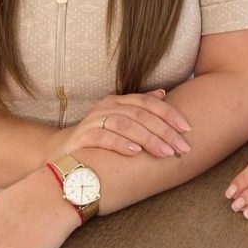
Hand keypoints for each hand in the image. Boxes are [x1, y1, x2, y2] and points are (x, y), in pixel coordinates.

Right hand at [48, 89, 192, 160]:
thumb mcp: (119, 121)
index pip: (149, 103)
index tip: (187, 129)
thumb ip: (140, 108)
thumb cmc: (96, 139)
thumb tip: (162, 94)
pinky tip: (135, 153)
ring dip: (148, 139)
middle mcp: (107, 106)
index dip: (170, 114)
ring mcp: (93, 119)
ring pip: (125, 124)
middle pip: (141, 114)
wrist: (60, 154)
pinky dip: (121, 144)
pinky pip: (103, 136)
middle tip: (182, 147)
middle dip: (165, 131)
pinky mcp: (81, 136)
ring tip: (165, 152)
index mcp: (119, 101)